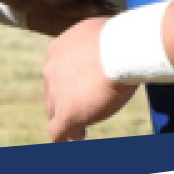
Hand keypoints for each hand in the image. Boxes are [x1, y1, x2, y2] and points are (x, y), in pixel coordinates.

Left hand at [42, 17, 135, 141]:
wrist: (122, 50)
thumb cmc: (120, 37)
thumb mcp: (101, 31)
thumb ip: (95, 43)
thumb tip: (109, 44)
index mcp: (57, 51)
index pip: (58, 73)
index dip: (69, 84)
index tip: (82, 91)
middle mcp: (50, 71)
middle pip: (53, 94)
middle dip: (67, 103)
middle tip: (81, 113)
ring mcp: (56, 93)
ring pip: (55, 114)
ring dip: (67, 124)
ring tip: (79, 134)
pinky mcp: (67, 113)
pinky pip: (58, 133)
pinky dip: (65, 139)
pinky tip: (74, 142)